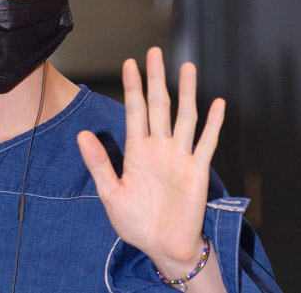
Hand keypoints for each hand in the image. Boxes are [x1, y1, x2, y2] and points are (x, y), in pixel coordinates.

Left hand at [77, 47, 224, 272]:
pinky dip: (214, 124)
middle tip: (154, 52)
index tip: (130, 63)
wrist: (163, 246)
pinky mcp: (197, 170)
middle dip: (157, 79)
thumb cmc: (135, 222)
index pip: (135, 110)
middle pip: (159, 105)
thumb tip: (82, 134)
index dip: (133, 87)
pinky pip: (207, 143)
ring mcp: (180, 156)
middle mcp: (159, 147)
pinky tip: (218, 104)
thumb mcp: (111, 193)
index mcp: (137, 150)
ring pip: (185, 116)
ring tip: (188, 67)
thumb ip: (99, 163)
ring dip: (187, 92)